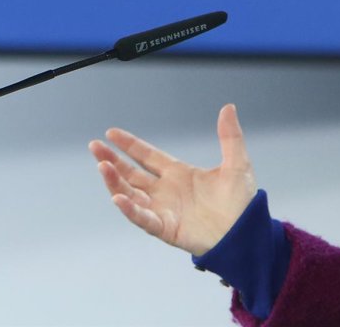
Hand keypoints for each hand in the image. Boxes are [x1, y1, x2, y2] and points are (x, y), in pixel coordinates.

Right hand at [88, 103, 257, 255]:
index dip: (129, 145)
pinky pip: (142, 218)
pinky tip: (118, 197)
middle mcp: (166, 191)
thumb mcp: (236, 163)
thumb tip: (228, 107)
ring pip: (130, 194)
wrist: (245, 232)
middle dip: (112, 161)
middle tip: (94, 147)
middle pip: (131, 174)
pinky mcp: (165, 228)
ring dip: (114, 182)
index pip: (146, 156)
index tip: (110, 133)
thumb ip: (230, 136)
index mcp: (178, 174)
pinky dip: (130, 209)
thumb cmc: (241, 201)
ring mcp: (163, 210)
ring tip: (101, 166)